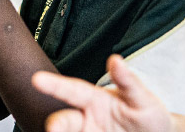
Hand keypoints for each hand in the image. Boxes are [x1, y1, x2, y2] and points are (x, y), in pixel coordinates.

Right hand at [32, 55, 171, 131]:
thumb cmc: (148, 115)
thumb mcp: (142, 99)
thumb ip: (128, 82)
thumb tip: (115, 59)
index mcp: (95, 100)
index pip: (72, 91)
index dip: (54, 84)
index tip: (37, 79)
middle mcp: (86, 119)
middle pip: (65, 120)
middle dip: (56, 124)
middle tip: (52, 129)